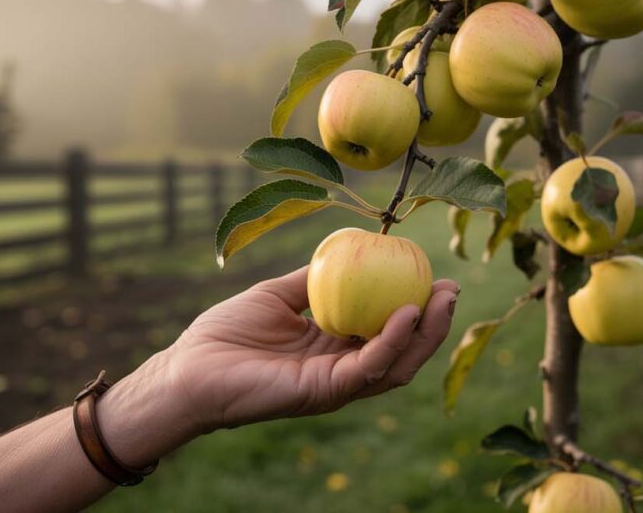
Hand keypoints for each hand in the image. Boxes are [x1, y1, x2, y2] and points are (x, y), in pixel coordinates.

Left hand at [166, 266, 458, 432]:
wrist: (189, 366)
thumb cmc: (225, 333)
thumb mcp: (277, 294)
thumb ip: (313, 279)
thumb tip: (348, 250)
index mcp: (333, 347)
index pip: (387, 329)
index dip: (416, 305)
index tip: (435, 274)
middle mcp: (341, 369)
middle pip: (403, 350)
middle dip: (434, 322)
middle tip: (452, 288)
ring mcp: (336, 384)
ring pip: (397, 364)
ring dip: (425, 334)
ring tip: (443, 299)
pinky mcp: (324, 393)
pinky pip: (368, 367)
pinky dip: (392, 341)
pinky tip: (406, 313)